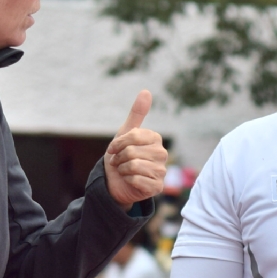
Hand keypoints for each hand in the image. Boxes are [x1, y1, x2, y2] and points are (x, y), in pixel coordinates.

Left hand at [104, 90, 168, 208]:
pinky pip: (136, 180)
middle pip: (132, 152)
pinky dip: (127, 180)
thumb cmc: (121, 156)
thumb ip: (136, 114)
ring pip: (134, 166)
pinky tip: (130, 181)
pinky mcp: (157, 187)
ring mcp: (161, 171)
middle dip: (119, 158)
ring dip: (122, 169)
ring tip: (124, 171)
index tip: (114, 149)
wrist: (116, 182)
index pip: (132, 136)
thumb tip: (146, 91)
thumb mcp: (125, 134)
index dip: (118, 144)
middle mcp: (162, 154)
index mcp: (155, 138)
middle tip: (119, 162)